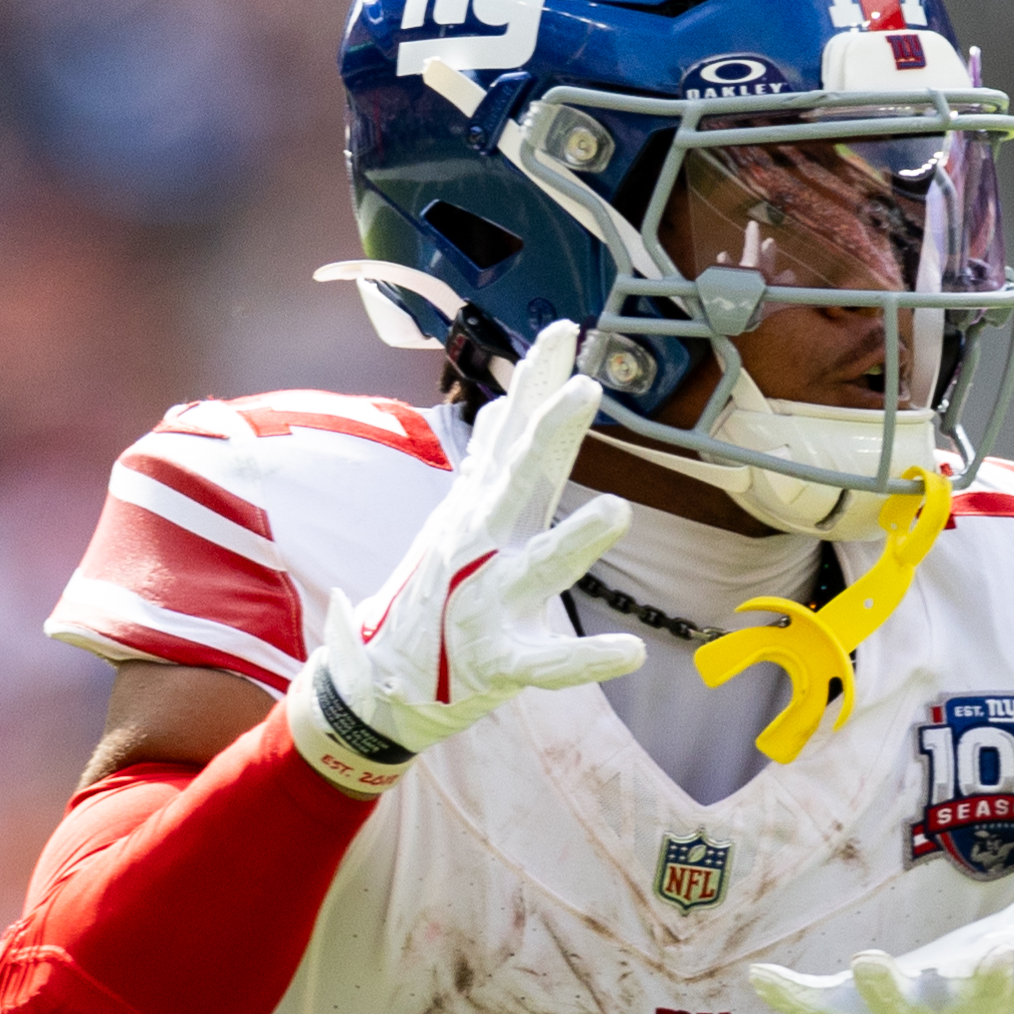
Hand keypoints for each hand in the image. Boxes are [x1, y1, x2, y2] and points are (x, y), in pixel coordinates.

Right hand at [284, 320, 646, 794]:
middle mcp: (485, 547)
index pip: (515, 436)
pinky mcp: (499, 662)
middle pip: (522, 482)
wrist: (383, 684)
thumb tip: (503, 410)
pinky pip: (547, 663)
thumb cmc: (433, 595)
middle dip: (551, 434)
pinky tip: (630, 652)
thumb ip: (487, 467)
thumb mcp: (458, 523)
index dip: (536, 383)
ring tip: (620, 512)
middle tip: (584, 387)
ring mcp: (488, 604)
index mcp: (485, 513)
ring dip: (577, 541)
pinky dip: (586, 660)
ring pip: (539, 568)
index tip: (565, 329)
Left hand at [747, 845, 1013, 1013]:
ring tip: (871, 958)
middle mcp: (952, 1006)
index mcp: (1000, 986)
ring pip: (884, 1003)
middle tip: (995, 958)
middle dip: (981, 980)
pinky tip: (762, 977)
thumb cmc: (985, 991)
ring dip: (877, 984)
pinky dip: (789, 993)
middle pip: (970, 994)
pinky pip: (809, 1004)